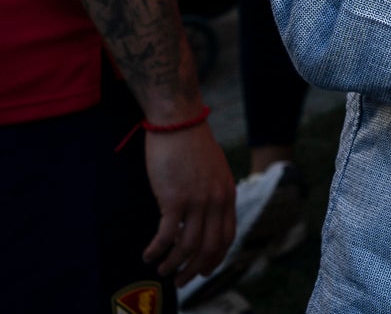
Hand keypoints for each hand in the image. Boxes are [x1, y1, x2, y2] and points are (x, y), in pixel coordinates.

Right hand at [143, 123, 236, 284]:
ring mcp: (197, 201)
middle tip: (181, 281)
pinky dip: (157, 250)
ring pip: (188, 246)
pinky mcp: (174, 199)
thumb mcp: (214, 171)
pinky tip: (148, 255)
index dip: (216, 258)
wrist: (179, 123)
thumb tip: (205, 215)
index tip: (205, 270)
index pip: (227, 236)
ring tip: (162, 270)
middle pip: (210, 247)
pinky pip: (167, 236)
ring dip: (174, 264)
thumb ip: (214, 193)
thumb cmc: (192, 145)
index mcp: (227, 194)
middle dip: (196, 270)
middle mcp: (216, 201)